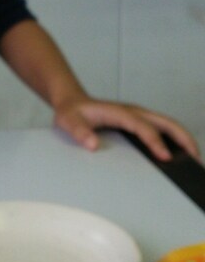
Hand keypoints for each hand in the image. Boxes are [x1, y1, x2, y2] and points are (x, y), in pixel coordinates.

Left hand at [53, 97, 200, 161]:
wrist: (71, 101)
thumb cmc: (71, 112)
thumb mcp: (68, 121)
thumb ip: (79, 132)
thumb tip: (92, 144)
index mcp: (119, 112)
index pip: (142, 126)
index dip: (155, 141)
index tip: (165, 157)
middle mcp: (133, 112)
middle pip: (165, 122)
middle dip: (183, 138)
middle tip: (195, 160)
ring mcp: (137, 115)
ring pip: (167, 124)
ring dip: (183, 139)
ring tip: (194, 160)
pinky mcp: (137, 121)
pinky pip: (161, 129)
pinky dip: (174, 139)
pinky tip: (178, 155)